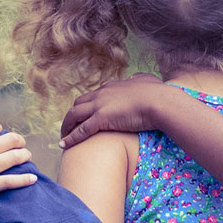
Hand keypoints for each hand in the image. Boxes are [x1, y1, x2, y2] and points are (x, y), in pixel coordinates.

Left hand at [60, 73, 196, 148]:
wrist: (159, 102)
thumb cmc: (157, 93)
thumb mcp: (146, 81)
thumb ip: (139, 79)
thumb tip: (135, 78)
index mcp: (111, 87)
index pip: (93, 96)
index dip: (87, 106)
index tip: (85, 116)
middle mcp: (101, 94)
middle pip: (78, 104)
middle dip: (71, 116)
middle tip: (69, 127)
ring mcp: (100, 106)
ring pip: (74, 115)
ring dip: (66, 126)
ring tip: (63, 137)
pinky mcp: (101, 119)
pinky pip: (81, 130)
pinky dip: (70, 138)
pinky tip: (64, 145)